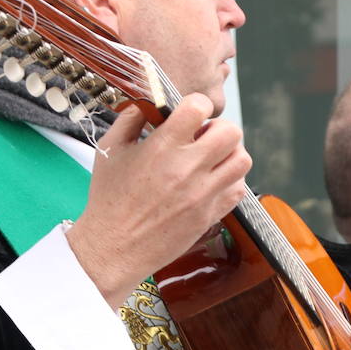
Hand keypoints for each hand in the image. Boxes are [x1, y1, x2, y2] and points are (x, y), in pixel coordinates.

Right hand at [66, 95, 251, 307]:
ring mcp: (203, 194)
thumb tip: (150, 102)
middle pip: (231, 132)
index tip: (189, 114)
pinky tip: (212, 180)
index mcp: (162, 148)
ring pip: (242, 160)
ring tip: (212, 158)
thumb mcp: (110, 150)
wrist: (114, 247)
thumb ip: (130, 119)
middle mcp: (188, 169)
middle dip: (219, 128)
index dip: (197, 105)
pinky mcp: (210, 214)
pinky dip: (231, 180)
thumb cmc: (108, 198)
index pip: (199, 107)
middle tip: (203, 137)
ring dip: (230, 153)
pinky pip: (239, 188)